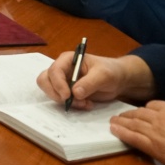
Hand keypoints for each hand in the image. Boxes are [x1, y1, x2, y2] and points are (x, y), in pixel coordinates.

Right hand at [37, 52, 155, 108]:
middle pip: (45, 80)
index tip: (67, 96)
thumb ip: (90, 83)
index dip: (57, 84)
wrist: (119, 80)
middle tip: (70, 102)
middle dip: (55, 93)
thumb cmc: (111, 71)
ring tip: (83, 103)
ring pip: (50, 91)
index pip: (54, 70)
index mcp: (68, 60)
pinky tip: (86, 104)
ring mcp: (63, 81)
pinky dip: (71, 105)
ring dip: (64, 101)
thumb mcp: (104, 75)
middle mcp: (62, 69)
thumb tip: (74, 93)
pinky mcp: (67, 92)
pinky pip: (61, 99)